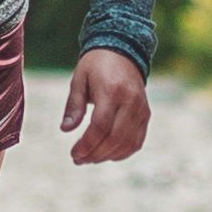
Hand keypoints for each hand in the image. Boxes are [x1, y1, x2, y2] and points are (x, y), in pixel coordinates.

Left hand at [60, 49, 150, 164]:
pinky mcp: (146, 114)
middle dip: (95, 154)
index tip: (74, 154)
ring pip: (127, 143)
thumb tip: (66, 129)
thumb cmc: (96, 66)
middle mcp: (130, 101)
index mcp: (112, 91)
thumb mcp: (79, 79)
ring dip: (107, 156)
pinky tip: (107, 155)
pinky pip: (137, 141)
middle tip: (79, 160)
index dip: (87, 144)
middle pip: (114, 138)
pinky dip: (123, 152)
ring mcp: (141, 109)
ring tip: (90, 158)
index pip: (100, 126)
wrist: (123, 51)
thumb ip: (74, 105)